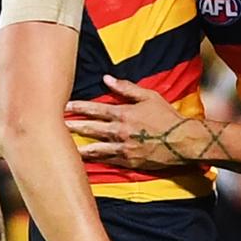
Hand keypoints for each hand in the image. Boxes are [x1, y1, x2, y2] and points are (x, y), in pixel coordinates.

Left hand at [65, 76, 195, 168]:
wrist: (182, 141)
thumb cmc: (167, 117)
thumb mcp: (149, 96)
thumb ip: (126, 88)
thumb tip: (106, 79)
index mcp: (124, 114)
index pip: (96, 110)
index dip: (79, 107)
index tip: (65, 106)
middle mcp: (121, 131)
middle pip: (92, 129)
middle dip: (73, 126)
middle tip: (57, 126)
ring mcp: (124, 148)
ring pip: (96, 148)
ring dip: (79, 147)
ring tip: (64, 148)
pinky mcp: (129, 162)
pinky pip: (107, 161)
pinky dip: (95, 160)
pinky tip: (84, 161)